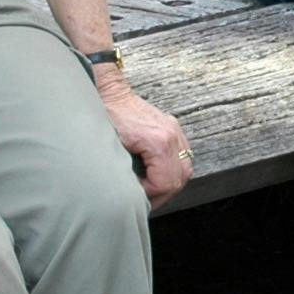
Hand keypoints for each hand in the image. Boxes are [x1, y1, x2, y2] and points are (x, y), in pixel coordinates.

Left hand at [101, 82, 193, 206]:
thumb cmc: (108, 117)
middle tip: (146, 200)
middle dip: (162, 194)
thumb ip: (125, 171)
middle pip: (179, 178)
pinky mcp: (174, 129)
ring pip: (185, 169)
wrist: (112, 93)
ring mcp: (175, 131)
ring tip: (153, 190)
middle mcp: (172, 136)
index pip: (165, 182)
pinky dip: (173, 170)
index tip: (136, 194)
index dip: (150, 194)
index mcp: (158, 142)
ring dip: (170, 184)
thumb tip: (130, 192)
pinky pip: (183, 157)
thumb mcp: (112, 147)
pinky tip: (158, 175)